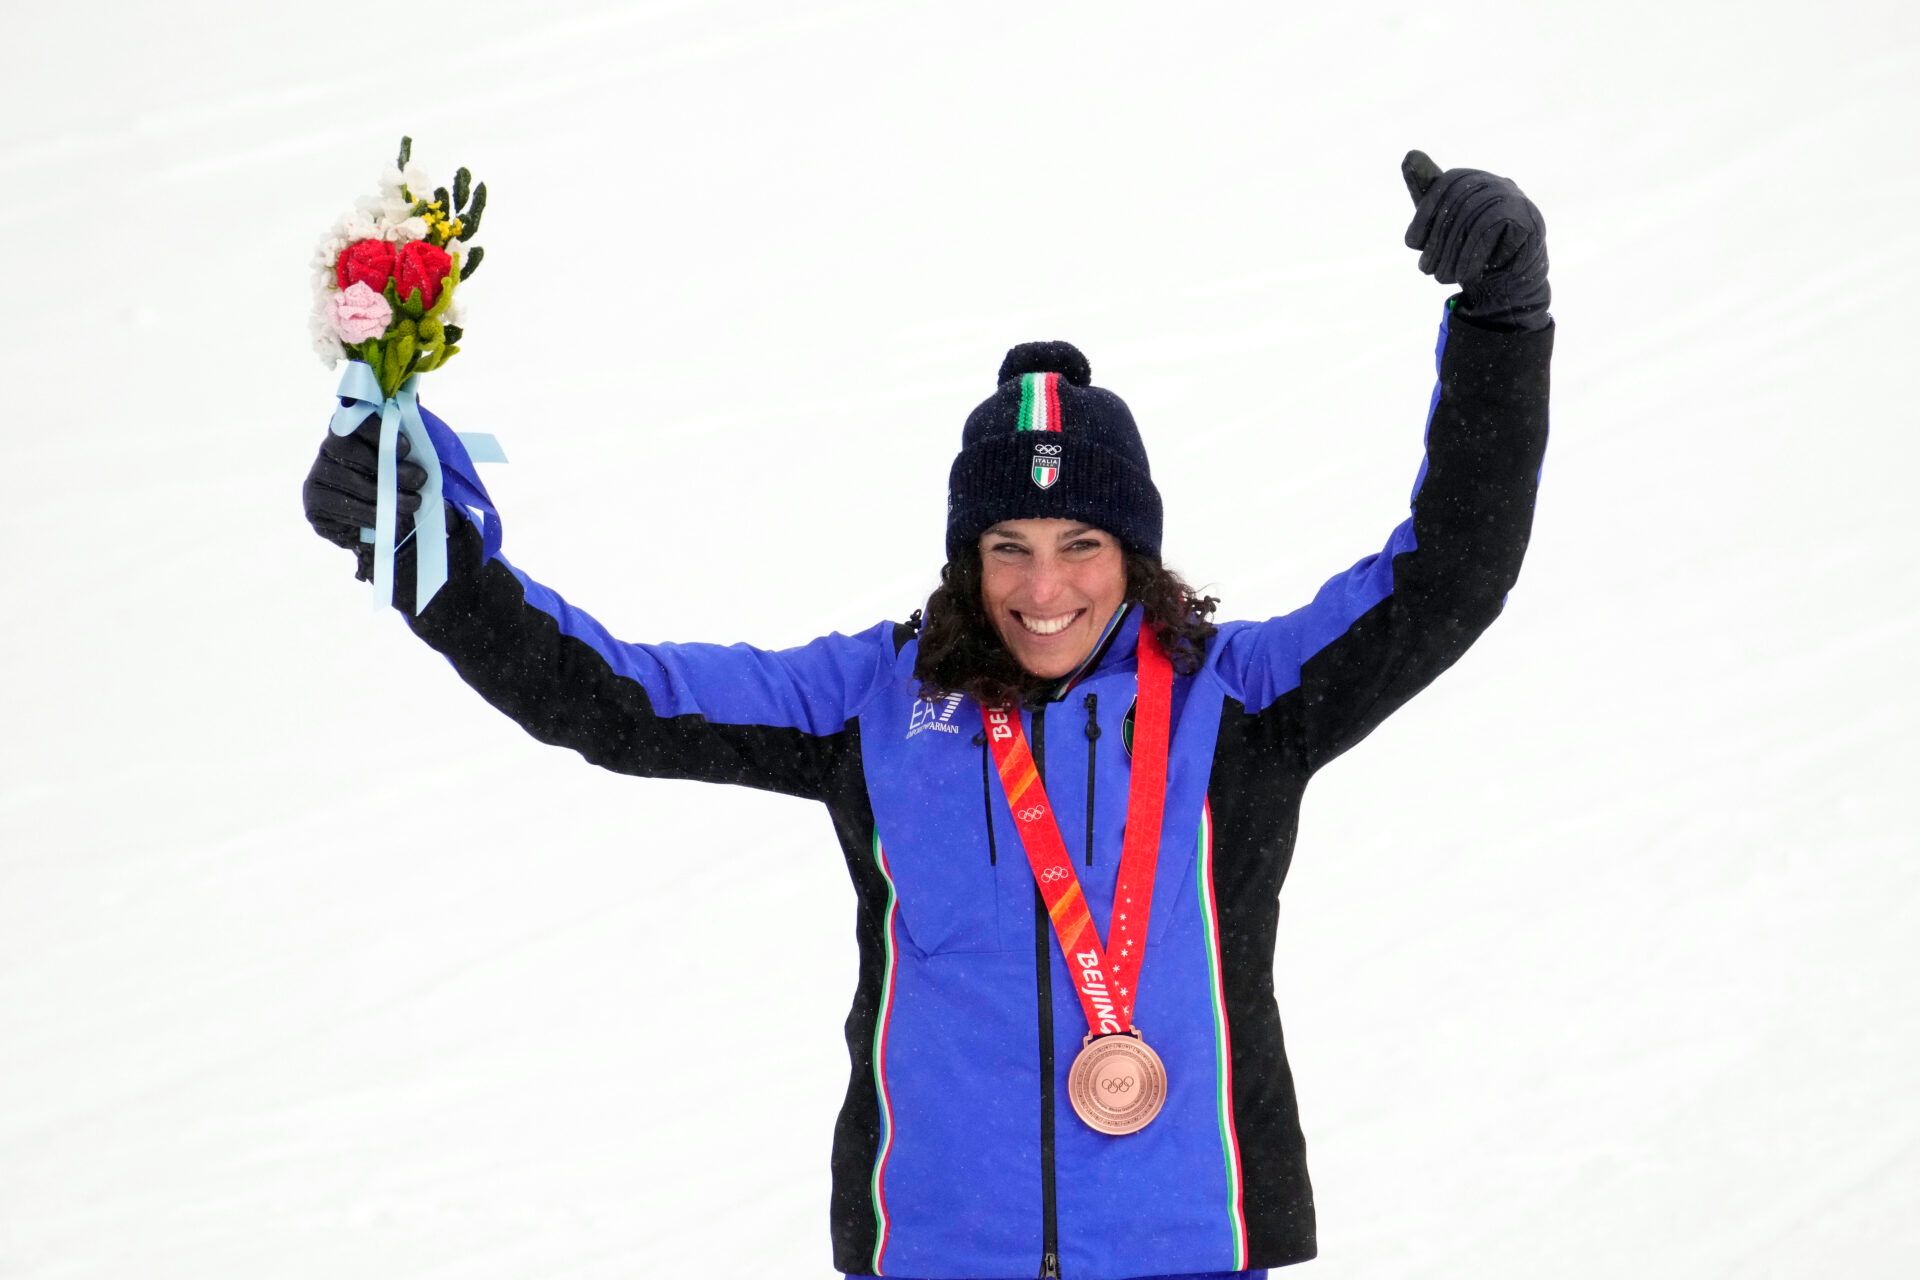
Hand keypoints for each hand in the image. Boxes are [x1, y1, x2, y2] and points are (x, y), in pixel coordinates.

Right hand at [302, 411, 426, 552]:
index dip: (377, 431)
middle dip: (388, 468)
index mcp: (346, 429)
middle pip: (348, 452)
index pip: (353, 419)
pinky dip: (368, 514)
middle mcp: (326, 449)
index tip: (406, 446)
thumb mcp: (404, 453)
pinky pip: (340, 508)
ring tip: (413, 503)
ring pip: (348, 482)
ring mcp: (316, 477)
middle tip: (420, 479)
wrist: (381, 523)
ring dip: (385, 495)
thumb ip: (405, 426)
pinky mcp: (313, 505)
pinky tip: (386, 518)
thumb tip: (415, 393)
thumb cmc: (394, 480)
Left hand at [1401, 150, 1549, 330]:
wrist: (1507, 280)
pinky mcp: (1529, 222)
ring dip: (1456, 254)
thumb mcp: (1441, 222)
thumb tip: (1410, 154)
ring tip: (1443, 278)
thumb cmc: (1469, 248)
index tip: (1412, 243)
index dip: (1426, 214)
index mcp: (1474, 180)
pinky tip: (1467, 276)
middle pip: (1462, 205)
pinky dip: (1476, 256)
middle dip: (1439, 242)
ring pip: (1478, 221)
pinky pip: (1498, 235)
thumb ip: (1426, 191)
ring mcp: (1516, 201)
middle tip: (1426, 271)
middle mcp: (1497, 184)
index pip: (1446, 185)